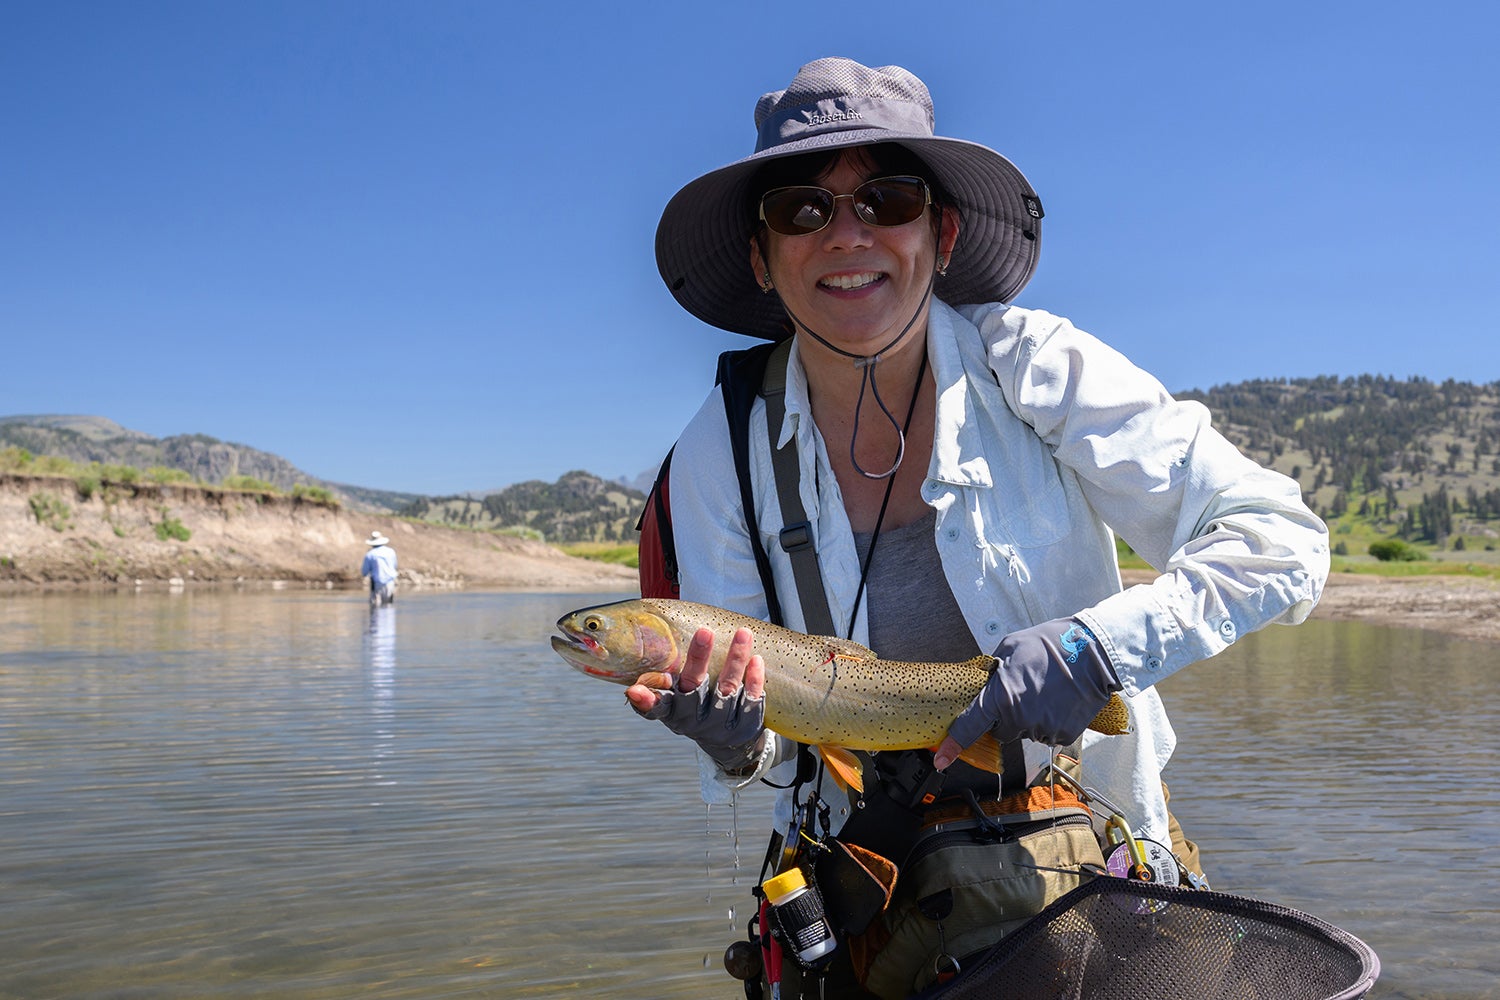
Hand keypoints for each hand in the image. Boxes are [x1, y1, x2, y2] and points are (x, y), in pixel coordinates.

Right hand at [626, 626, 767, 769]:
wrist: (728, 745)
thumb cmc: (696, 711)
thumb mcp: (676, 703)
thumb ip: (661, 686)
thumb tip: (636, 676)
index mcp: (674, 712)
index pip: (658, 706)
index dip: (647, 700)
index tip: (634, 691)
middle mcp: (695, 719)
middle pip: (696, 686)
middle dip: (699, 658)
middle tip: (705, 631)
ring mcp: (721, 723)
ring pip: (728, 687)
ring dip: (736, 660)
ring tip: (743, 633)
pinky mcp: (745, 725)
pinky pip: (751, 699)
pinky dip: (754, 679)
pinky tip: (756, 660)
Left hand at [933, 617, 1118, 768]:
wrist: (1093, 653)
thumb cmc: (1050, 644)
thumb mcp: (1010, 647)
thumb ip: (994, 670)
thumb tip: (987, 682)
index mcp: (1001, 696)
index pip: (971, 725)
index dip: (954, 744)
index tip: (941, 759)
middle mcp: (1019, 717)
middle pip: (1002, 731)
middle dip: (1007, 718)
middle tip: (1024, 693)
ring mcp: (1042, 729)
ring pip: (1027, 732)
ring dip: (1032, 718)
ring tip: (1047, 691)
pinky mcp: (1063, 735)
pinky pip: (1048, 735)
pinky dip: (1052, 722)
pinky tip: (1059, 701)